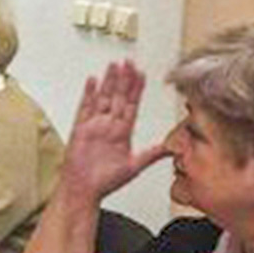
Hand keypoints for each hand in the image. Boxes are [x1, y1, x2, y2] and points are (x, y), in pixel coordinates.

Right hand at [62, 61, 169, 202]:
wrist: (84, 190)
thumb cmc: (105, 181)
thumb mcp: (135, 166)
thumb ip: (153, 154)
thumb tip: (173, 148)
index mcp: (122, 132)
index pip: (132, 104)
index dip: (137, 89)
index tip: (142, 74)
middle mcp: (109, 126)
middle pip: (118, 96)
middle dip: (124, 79)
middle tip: (129, 62)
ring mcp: (94, 126)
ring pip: (103, 98)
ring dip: (109, 81)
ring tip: (114, 65)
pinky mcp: (80, 129)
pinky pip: (85, 108)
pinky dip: (89, 94)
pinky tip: (93, 81)